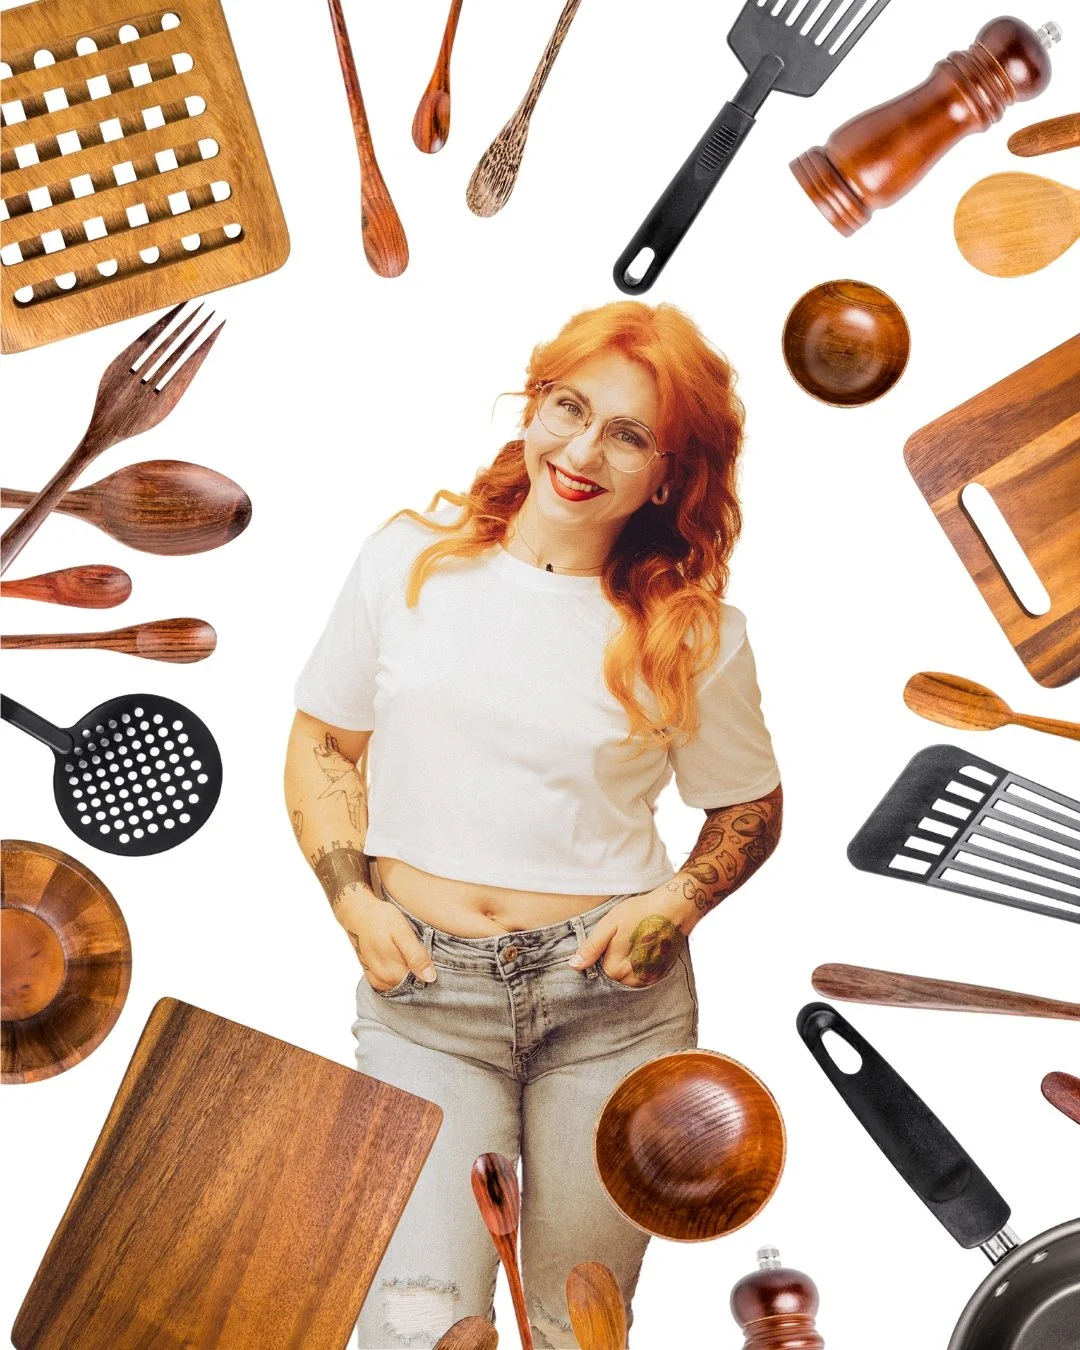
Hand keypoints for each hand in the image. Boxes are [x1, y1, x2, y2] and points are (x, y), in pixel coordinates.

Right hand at [335, 890, 436, 990]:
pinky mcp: (369, 972)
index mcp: (393, 971)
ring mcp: (374, 977)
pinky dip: (395, 976)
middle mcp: (382, 979)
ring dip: (407, 975)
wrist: (357, 912)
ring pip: (398, 984)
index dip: (428, 973)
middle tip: (420, 953)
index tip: (433, 961)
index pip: (419, 984)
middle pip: (408, 986)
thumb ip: (416, 956)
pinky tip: (398, 962)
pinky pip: (386, 983)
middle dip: (418, 974)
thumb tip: (430, 978)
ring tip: (408, 954)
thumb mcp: (402, 933)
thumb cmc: (381, 919)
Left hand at [567, 888, 694, 986]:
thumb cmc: (640, 912)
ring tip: (633, 944)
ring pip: (629, 980)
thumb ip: (591, 947)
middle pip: (614, 977)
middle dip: (614, 962)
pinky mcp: (660, 973)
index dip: (602, 955)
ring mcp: (648, 977)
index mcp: (615, 967)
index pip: (599, 971)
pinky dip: (641, 968)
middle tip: (623, 941)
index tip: (610, 941)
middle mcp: (632, 977)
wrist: (675, 908)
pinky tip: (644, 950)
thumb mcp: (610, 924)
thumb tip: (574, 966)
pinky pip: (644, 978)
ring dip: (627, 967)